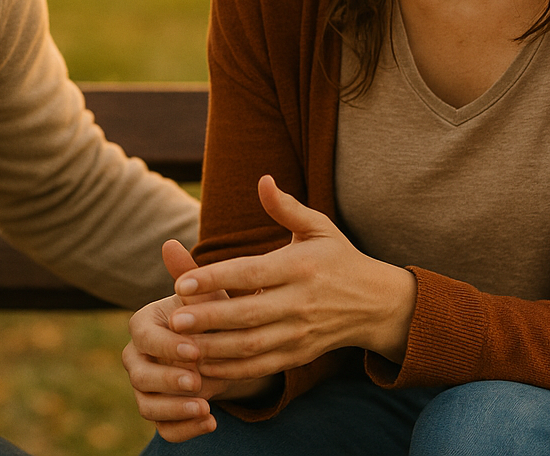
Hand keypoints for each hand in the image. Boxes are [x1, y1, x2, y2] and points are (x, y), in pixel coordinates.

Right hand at [121, 240, 278, 441]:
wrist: (227, 348)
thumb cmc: (213, 315)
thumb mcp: (208, 296)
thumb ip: (189, 275)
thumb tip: (170, 243)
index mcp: (144, 324)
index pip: (142, 336)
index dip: (165, 345)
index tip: (194, 351)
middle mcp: (137, 356)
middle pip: (139, 374)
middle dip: (168, 381)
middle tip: (199, 383)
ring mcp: (146, 387)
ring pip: (146, 405)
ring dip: (175, 410)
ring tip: (205, 408)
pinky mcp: (161, 412)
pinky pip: (163, 429)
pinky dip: (185, 430)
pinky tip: (211, 422)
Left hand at [165, 175, 417, 378]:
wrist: (377, 304)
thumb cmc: (338, 258)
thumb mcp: (318, 227)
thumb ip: (286, 207)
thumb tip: (262, 179)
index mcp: (300, 267)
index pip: (251, 273)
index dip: (216, 278)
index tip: (182, 281)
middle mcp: (300, 302)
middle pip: (248, 313)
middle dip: (208, 318)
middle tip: (172, 319)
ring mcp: (300, 332)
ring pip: (252, 345)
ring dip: (214, 348)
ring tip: (180, 344)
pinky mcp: (300, 355)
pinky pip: (261, 366)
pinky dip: (232, 369)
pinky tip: (204, 365)